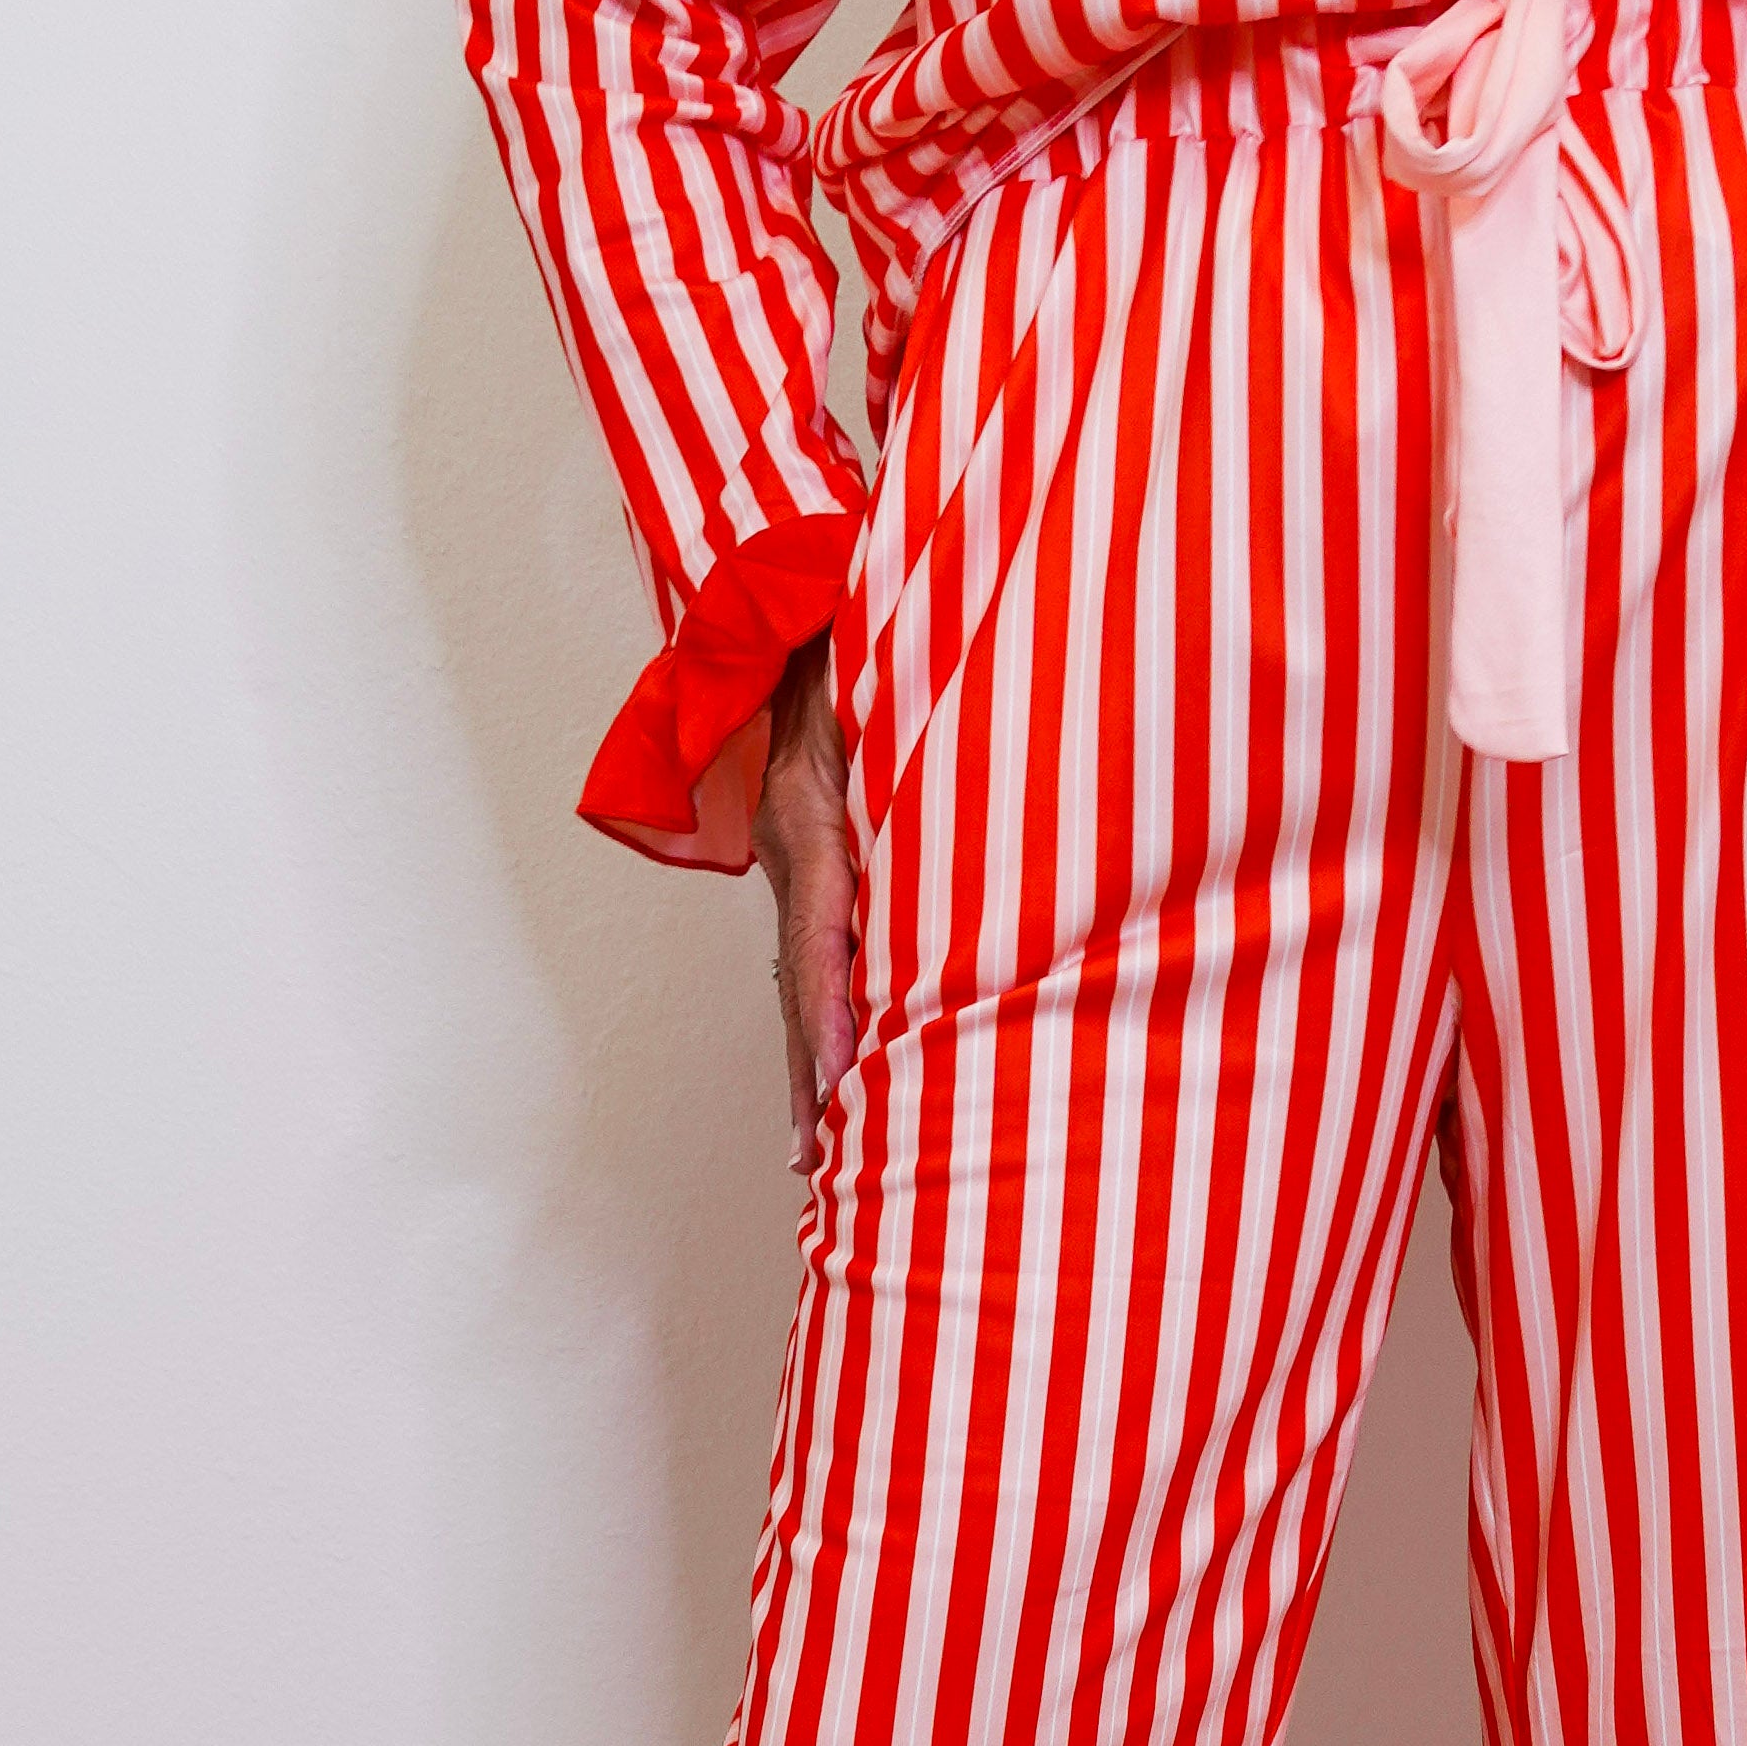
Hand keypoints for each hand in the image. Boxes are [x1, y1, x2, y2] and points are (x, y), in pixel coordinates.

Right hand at [750, 629, 858, 1173]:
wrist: (792, 589)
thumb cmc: (860, 623)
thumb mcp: (886, 669)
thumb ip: (909, 724)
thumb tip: (954, 773)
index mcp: (809, 810)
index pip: (819, 931)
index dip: (828, 1014)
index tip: (840, 1086)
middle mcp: (793, 841)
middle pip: (799, 972)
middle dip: (809, 1068)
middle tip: (812, 1156)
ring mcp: (793, 851)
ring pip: (802, 968)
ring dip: (809, 1058)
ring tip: (813, 1145)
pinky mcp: (810, 855)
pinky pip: (818, 944)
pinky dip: (824, 1014)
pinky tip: (835, 1072)